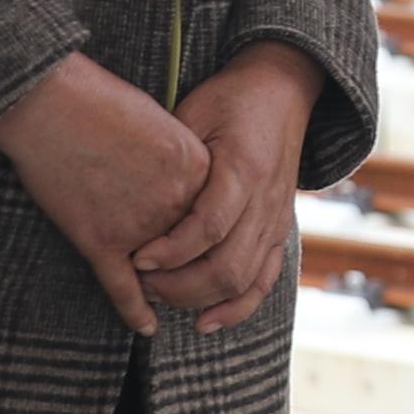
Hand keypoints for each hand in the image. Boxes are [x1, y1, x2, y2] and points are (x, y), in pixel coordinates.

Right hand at [0, 54, 216, 335]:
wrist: (52, 101)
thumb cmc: (101, 100)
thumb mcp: (162, 122)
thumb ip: (181, 159)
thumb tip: (188, 178)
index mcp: (199, 171)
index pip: (218, 221)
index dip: (211, 240)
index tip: (205, 246)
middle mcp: (177, 204)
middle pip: (198, 255)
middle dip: (194, 273)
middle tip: (189, 284)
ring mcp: (141, 227)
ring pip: (164, 278)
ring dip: (166, 293)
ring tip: (165, 298)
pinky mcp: (100, 242)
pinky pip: (124, 290)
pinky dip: (135, 312)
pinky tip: (144, 325)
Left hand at [139, 40, 326, 333]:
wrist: (282, 91)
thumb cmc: (229, 98)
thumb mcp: (195, 112)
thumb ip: (172, 154)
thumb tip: (130, 195)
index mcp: (244, 168)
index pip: (210, 226)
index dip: (171, 251)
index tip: (135, 260)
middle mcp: (267, 201)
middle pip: (227, 266)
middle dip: (179, 285)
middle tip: (141, 284)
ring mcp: (277, 220)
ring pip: (244, 280)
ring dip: (199, 299)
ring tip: (160, 299)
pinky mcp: (280, 231)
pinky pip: (264, 281)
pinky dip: (236, 308)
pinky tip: (204, 322)